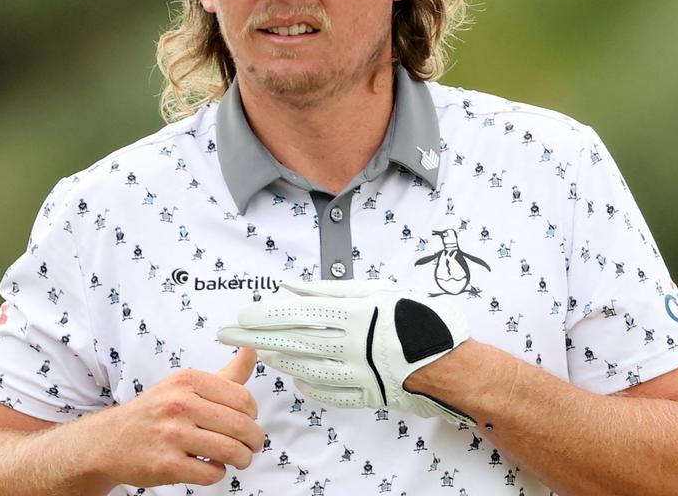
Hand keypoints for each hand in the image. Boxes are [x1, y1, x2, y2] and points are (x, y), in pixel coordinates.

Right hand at [92, 348, 263, 487]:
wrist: (110, 440)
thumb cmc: (154, 412)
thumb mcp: (186, 384)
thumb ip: (225, 373)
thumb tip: (251, 351)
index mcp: (187, 381)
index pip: (242, 398)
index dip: (253, 414)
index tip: (250, 420)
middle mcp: (179, 405)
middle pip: (241, 426)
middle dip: (254, 440)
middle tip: (252, 444)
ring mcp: (172, 436)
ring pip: (231, 452)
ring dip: (242, 459)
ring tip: (238, 458)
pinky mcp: (167, 465)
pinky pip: (211, 474)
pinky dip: (218, 473)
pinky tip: (210, 466)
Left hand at [217, 281, 473, 424]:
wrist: (451, 363)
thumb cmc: (416, 319)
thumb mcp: (374, 291)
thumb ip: (329, 288)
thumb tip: (289, 284)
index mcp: (353, 314)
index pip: (297, 313)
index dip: (265, 314)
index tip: (240, 315)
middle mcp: (349, 344)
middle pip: (291, 340)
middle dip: (254, 336)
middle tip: (226, 335)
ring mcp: (356, 372)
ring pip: (304, 367)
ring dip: (278, 360)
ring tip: (259, 353)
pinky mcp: (365, 394)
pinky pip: (327, 392)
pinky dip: (308, 384)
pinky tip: (294, 378)